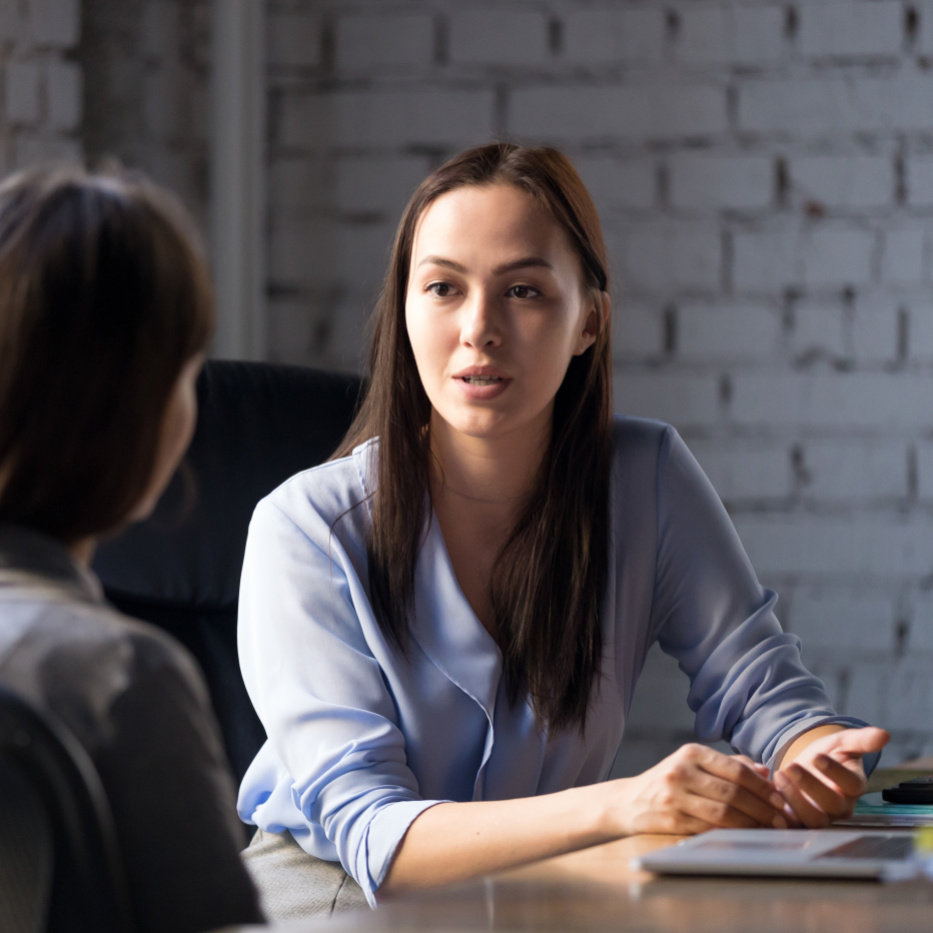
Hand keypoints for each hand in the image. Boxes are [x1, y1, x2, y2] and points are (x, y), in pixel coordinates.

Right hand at [612, 743, 788, 835]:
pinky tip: (745, 836)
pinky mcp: (672, 819)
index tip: (781, 799)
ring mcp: (675, 796)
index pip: (736, 769)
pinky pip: (710, 829)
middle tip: (782, 819)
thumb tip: (765, 771)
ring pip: (723, 812)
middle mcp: (682, 771)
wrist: (630, 801)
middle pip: (733, 792)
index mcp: (691, 752)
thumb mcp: (694, 763)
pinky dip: (733, 834)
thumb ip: (729, 764)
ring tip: (769, 829)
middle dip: (763, 808)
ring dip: (752, 823)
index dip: (762, 786)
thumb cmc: (671, 781)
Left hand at [775, 726, 889, 827]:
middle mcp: (840, 806)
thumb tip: (884, 734)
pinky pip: (792, 826)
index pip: (851, 785)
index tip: (818, 756)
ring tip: (779, 775)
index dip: (835, 772)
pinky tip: (769, 792)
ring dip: (794, 799)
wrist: (806, 766)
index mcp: (854, 786)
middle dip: (811, 786)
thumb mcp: (842, 742)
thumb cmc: (828, 754)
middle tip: (791, 766)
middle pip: (832, 805)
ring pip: (813, 819)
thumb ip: (862, 740)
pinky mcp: (799, 822)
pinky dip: (780, 813)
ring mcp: (820, 816)